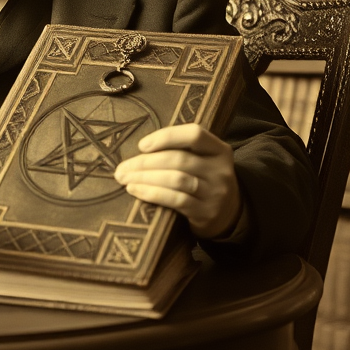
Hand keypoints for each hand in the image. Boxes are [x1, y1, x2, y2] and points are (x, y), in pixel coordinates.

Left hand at [113, 124, 241, 239]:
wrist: (228, 215)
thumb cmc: (203, 180)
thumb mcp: (202, 160)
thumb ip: (180, 150)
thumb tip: (138, 149)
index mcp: (219, 149)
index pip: (194, 134)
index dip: (166, 137)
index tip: (141, 145)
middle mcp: (220, 169)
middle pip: (179, 159)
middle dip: (145, 162)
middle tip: (122, 168)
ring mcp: (216, 192)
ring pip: (176, 179)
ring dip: (145, 178)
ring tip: (125, 179)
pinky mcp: (206, 212)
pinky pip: (176, 200)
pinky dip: (152, 193)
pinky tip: (135, 190)